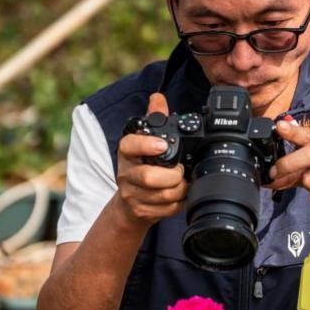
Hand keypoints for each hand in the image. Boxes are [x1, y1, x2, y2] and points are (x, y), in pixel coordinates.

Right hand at [116, 93, 187, 225]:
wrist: (129, 204)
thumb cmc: (140, 167)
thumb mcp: (144, 141)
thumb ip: (154, 119)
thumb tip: (157, 98)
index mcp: (126, 152)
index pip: (130, 146)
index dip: (146, 145)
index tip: (162, 145)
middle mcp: (126, 173)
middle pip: (149, 176)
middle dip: (172, 176)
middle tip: (180, 171)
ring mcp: (131, 194)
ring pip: (161, 195)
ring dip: (179, 190)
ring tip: (183, 183)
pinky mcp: (140, 211)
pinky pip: (166, 209)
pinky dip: (178, 204)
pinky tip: (179, 197)